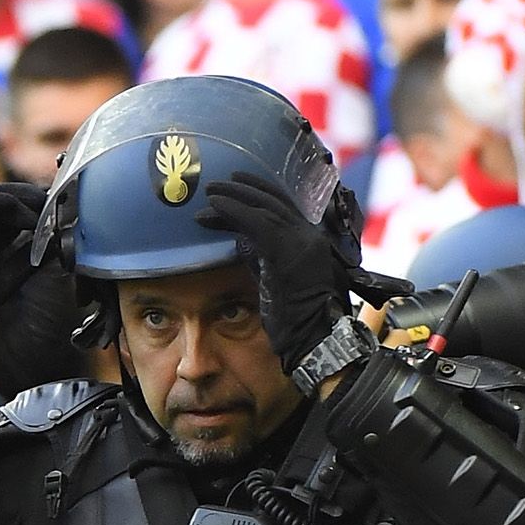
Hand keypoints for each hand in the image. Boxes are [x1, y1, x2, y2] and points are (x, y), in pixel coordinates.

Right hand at [0, 183, 42, 353]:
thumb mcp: (6, 280)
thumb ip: (29, 260)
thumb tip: (58, 242)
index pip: (20, 216)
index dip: (40, 211)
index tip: (62, 211)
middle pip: (7, 202)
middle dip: (31, 199)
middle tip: (52, 201)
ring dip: (13, 197)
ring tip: (35, 202)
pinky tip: (6, 202)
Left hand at [194, 172, 351, 373]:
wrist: (314, 339)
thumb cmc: (294, 318)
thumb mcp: (276, 277)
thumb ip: (263, 255)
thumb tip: (241, 238)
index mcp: (311, 241)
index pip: (283, 207)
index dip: (259, 193)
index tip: (233, 186)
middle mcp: (310, 236)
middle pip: (274, 201)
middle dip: (243, 189)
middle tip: (215, 184)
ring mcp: (302, 242)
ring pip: (264, 207)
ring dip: (234, 196)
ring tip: (210, 192)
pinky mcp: (287, 252)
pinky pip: (257, 222)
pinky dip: (234, 210)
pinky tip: (215, 206)